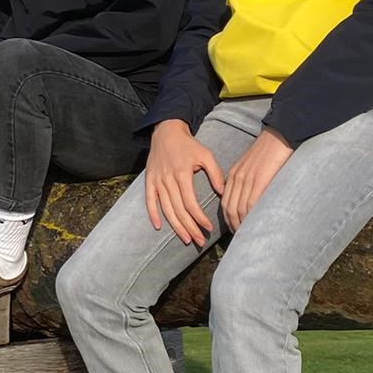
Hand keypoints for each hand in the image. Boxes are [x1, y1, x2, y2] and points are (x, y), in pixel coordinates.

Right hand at [144, 121, 224, 246]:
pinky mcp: (149, 180)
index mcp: (182, 174)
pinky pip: (149, 200)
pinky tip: (159, 227)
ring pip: (166, 209)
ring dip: (176, 226)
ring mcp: (157, 181)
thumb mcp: (206, 154)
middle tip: (200, 241)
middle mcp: (168, 180)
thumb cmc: (189, 145)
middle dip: (190, 228)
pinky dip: (153, 214)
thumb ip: (215, 173)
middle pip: (179, 210)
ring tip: (186, 239)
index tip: (209, 228)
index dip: (199, 218)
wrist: (166, 131)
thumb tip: (223, 192)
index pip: (191, 203)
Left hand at [222, 128, 292, 231]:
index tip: (234, 229)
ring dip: (241, 224)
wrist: (280, 134)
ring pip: (239, 208)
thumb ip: (248, 179)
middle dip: (233, 225)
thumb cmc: (270, 151)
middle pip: (229, 208)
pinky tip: (255, 224)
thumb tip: (251, 197)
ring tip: (247, 235)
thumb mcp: (252, 165)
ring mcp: (247, 179)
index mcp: (234, 174)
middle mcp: (237, 178)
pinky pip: (251, 203)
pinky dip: (251, 216)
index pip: (225, 202)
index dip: (228, 218)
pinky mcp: (259, 180)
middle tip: (240, 237)